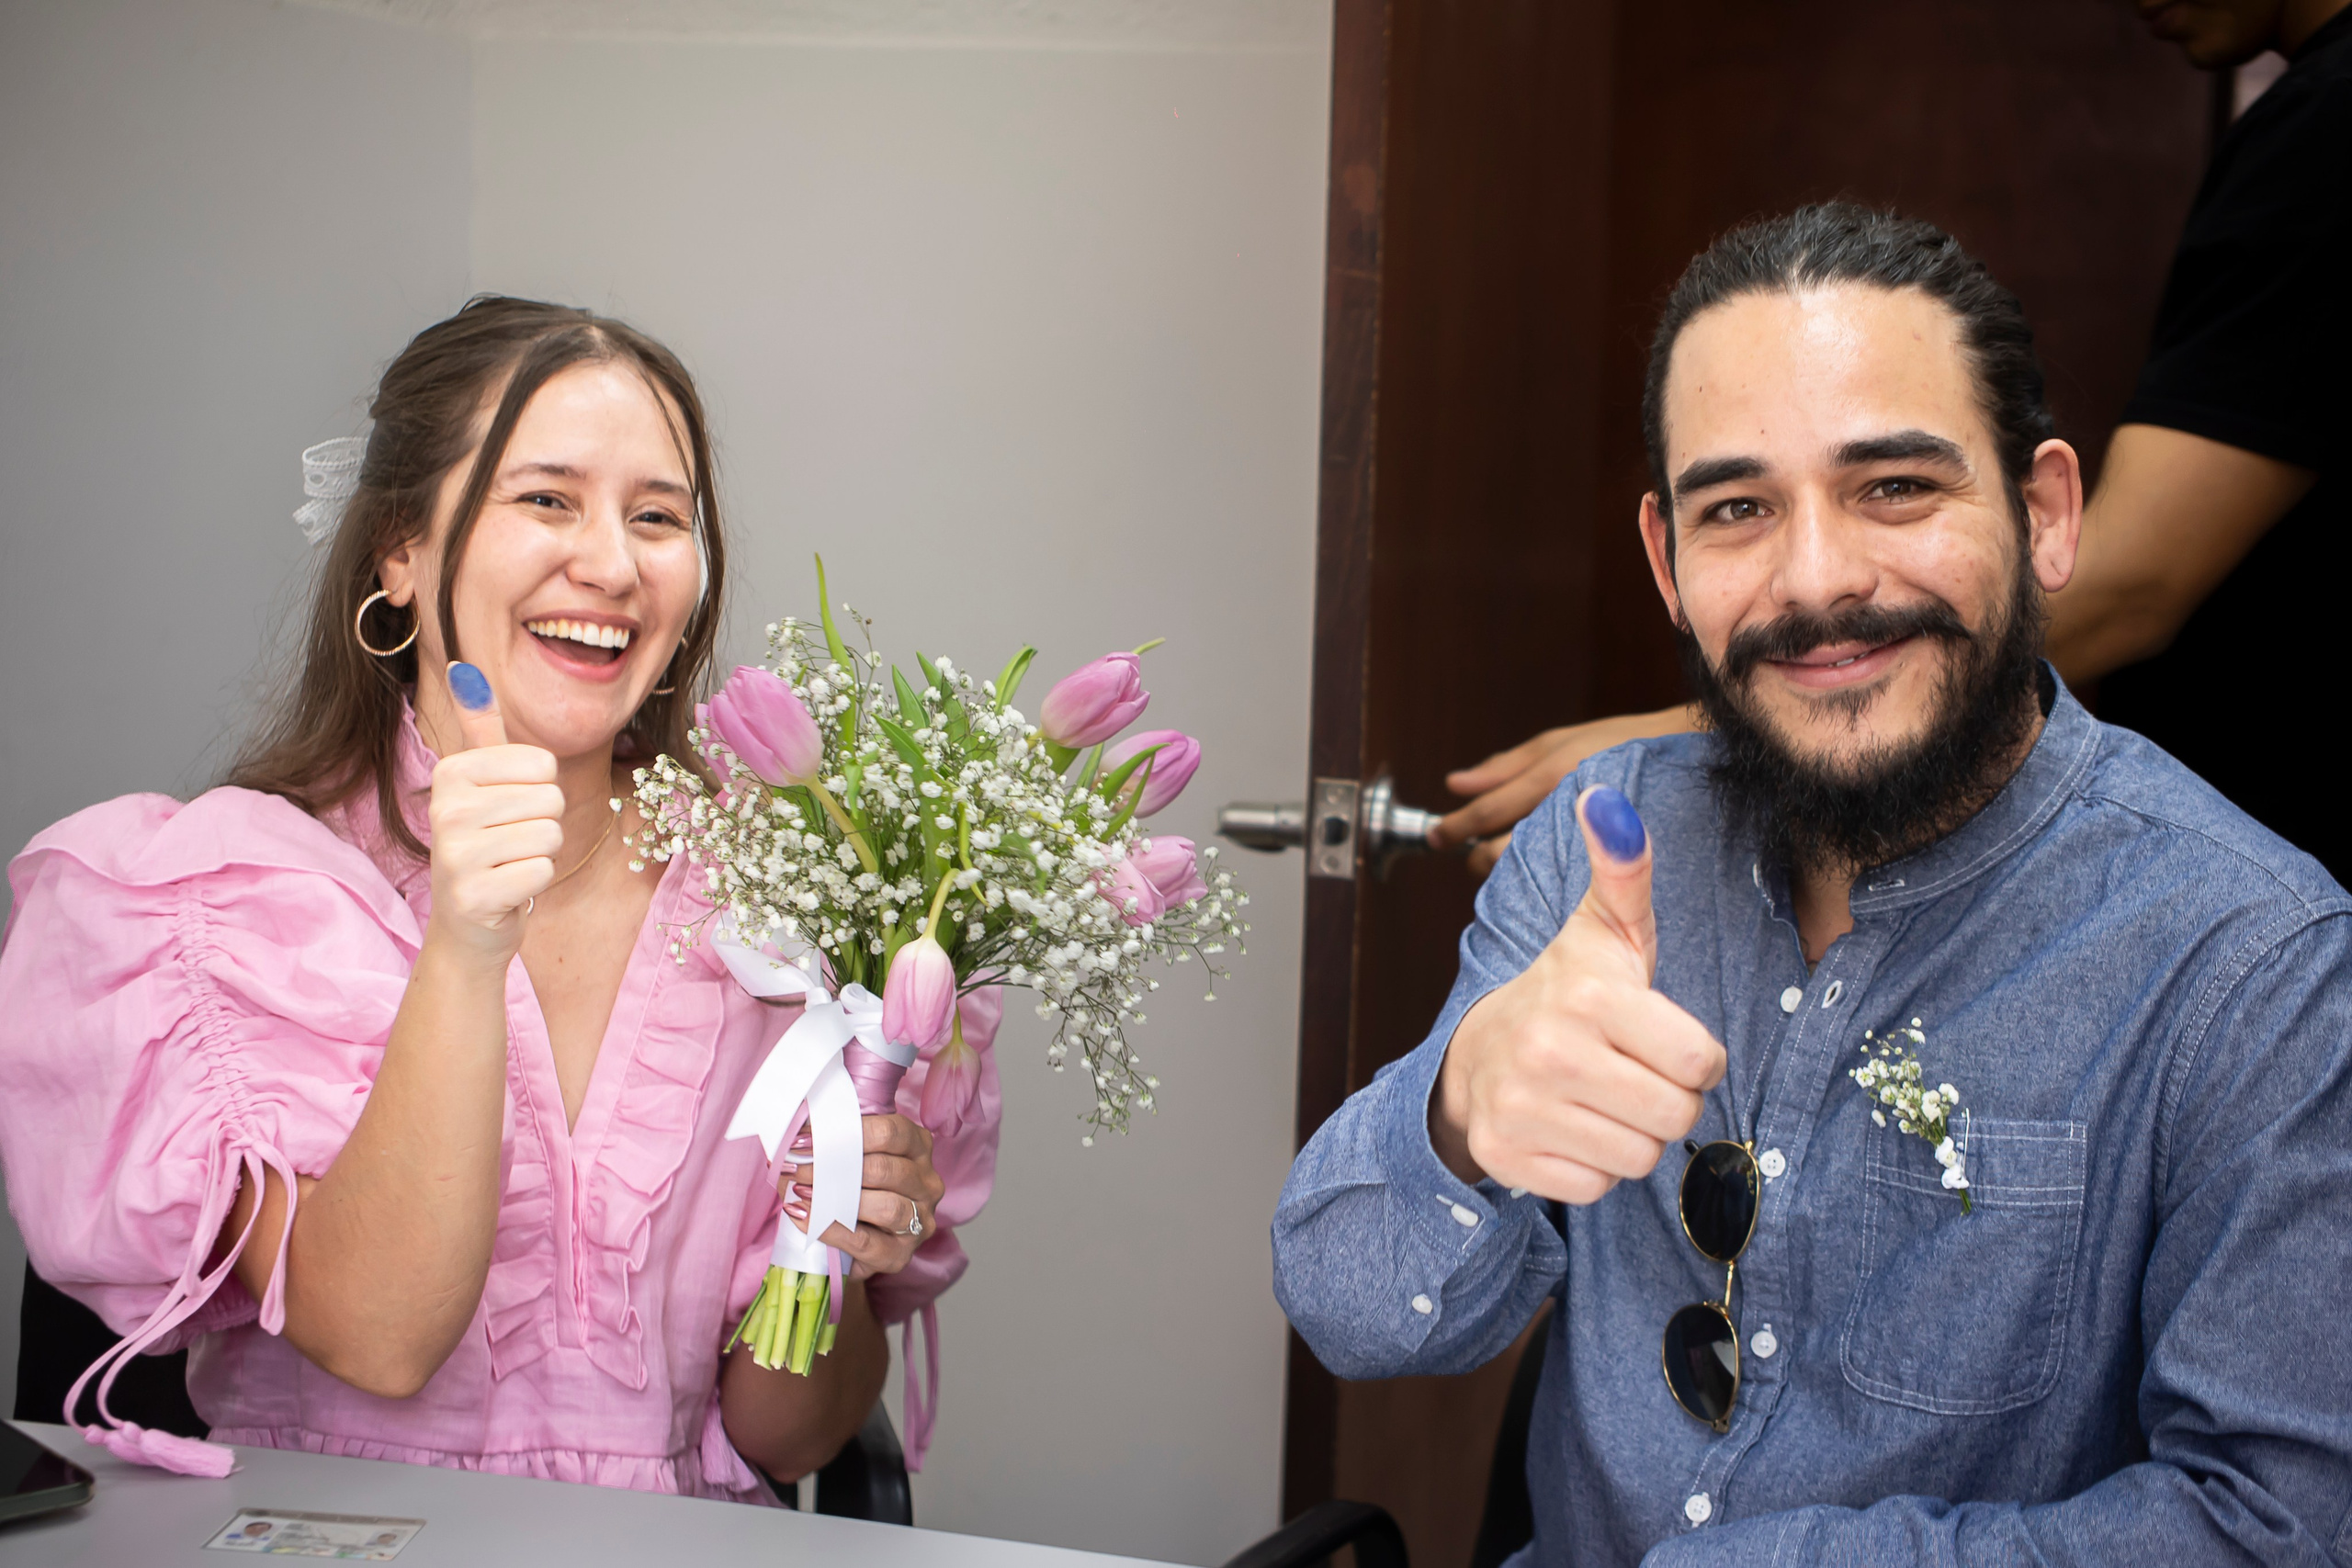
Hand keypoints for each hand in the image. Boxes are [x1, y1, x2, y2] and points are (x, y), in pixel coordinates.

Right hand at [425, 662, 562, 963]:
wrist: (468, 922)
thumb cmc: (486, 844)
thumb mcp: (481, 783)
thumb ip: (481, 729)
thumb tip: (465, 669)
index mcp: (451, 773)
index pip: (544, 763)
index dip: (540, 790)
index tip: (509, 810)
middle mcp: (446, 809)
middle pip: (551, 799)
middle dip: (543, 824)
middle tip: (510, 842)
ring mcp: (456, 854)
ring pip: (551, 835)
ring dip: (540, 854)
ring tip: (509, 864)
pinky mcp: (474, 896)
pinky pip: (543, 871)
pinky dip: (535, 882)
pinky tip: (508, 889)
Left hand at [780, 1113, 945, 1279]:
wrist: (852, 1246)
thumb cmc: (852, 1191)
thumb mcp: (851, 1158)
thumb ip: (833, 1143)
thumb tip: (794, 1135)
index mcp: (918, 1148)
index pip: (891, 1132)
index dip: (847, 1132)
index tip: (805, 1138)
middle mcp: (927, 1183)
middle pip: (885, 1169)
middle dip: (834, 1167)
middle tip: (796, 1167)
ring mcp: (920, 1221)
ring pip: (885, 1206)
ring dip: (836, 1199)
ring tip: (799, 1192)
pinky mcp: (900, 1255)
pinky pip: (865, 1241)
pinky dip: (830, 1229)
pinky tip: (803, 1217)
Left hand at [1430, 705, 1700, 874]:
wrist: (1702, 762)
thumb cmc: (1628, 744)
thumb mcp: (1563, 742)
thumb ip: (1505, 766)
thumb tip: (1454, 784)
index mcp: (1553, 775)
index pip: (1488, 812)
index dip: (1456, 829)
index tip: (1437, 837)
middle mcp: (1568, 809)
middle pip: (1501, 852)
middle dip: (1478, 857)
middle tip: (1472, 854)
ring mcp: (1592, 841)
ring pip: (1527, 873)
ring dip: (1507, 874)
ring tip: (1508, 867)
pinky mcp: (1615, 866)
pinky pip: (1563, 885)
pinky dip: (1543, 884)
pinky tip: (1543, 882)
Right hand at [1432, 786, 1724, 1203]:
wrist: (1478, 1050)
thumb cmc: (1568, 991)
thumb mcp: (1604, 929)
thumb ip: (1624, 867)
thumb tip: (1607, 796)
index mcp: (1589, 996)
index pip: (1700, 1060)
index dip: (1691, 1055)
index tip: (1658, 1037)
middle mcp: (1550, 1053)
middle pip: (1675, 1116)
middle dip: (1665, 1099)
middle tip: (1632, 1071)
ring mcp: (1523, 1108)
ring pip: (1638, 1159)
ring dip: (1631, 1136)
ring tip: (1602, 1099)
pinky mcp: (1507, 1157)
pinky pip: (1596, 1189)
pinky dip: (1592, 1168)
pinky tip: (1572, 1128)